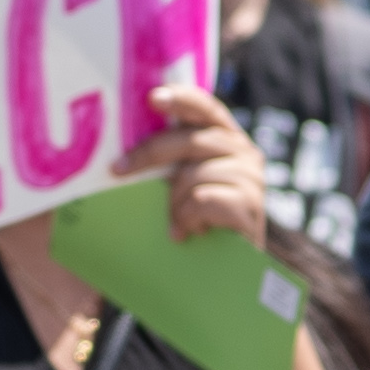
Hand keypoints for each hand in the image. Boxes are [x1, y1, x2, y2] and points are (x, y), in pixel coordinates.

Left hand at [113, 85, 272, 252]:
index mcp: (226, 137)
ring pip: (191, 175)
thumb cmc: (200, 221)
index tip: (152, 98)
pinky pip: (202, 200)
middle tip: (117, 171)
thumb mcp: (185, 183)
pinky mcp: (251, 205)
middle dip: (148, 154)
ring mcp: (251, 177)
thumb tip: (124, 151)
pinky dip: (188, 218)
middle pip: (189, 140)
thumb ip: (172, 160)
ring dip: (174, 203)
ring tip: (176, 223)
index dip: (180, 98)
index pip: (205, 107)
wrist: (230, 270)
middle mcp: (244, 151)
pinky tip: (188, 233)